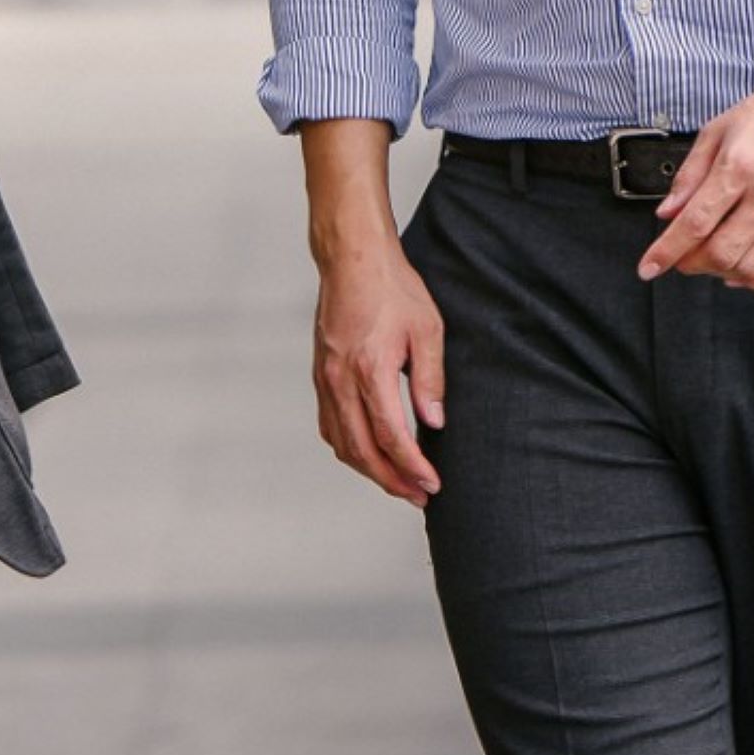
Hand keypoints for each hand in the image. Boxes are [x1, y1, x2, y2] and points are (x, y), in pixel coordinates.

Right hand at [310, 226, 445, 506]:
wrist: (352, 259)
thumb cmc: (392, 287)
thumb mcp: (427, 329)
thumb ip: (430, 380)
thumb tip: (433, 424)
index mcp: (370, 369)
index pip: (390, 436)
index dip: (411, 467)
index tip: (431, 485)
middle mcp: (341, 379)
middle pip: (361, 450)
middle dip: (391, 480)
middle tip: (418, 495)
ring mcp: (325, 378)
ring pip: (341, 442)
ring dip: (369, 470)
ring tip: (398, 482)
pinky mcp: (321, 374)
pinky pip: (329, 424)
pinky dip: (348, 447)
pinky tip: (368, 452)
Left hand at [638, 48, 753, 288]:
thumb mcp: (717, 130)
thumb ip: (690, 175)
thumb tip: (668, 213)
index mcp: (739, 166)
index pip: (694, 223)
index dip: (666, 251)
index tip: (649, 266)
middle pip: (721, 251)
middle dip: (690, 264)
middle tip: (680, 258)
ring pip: (749, 267)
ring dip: (719, 272)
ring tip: (708, 259)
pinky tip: (739, 273)